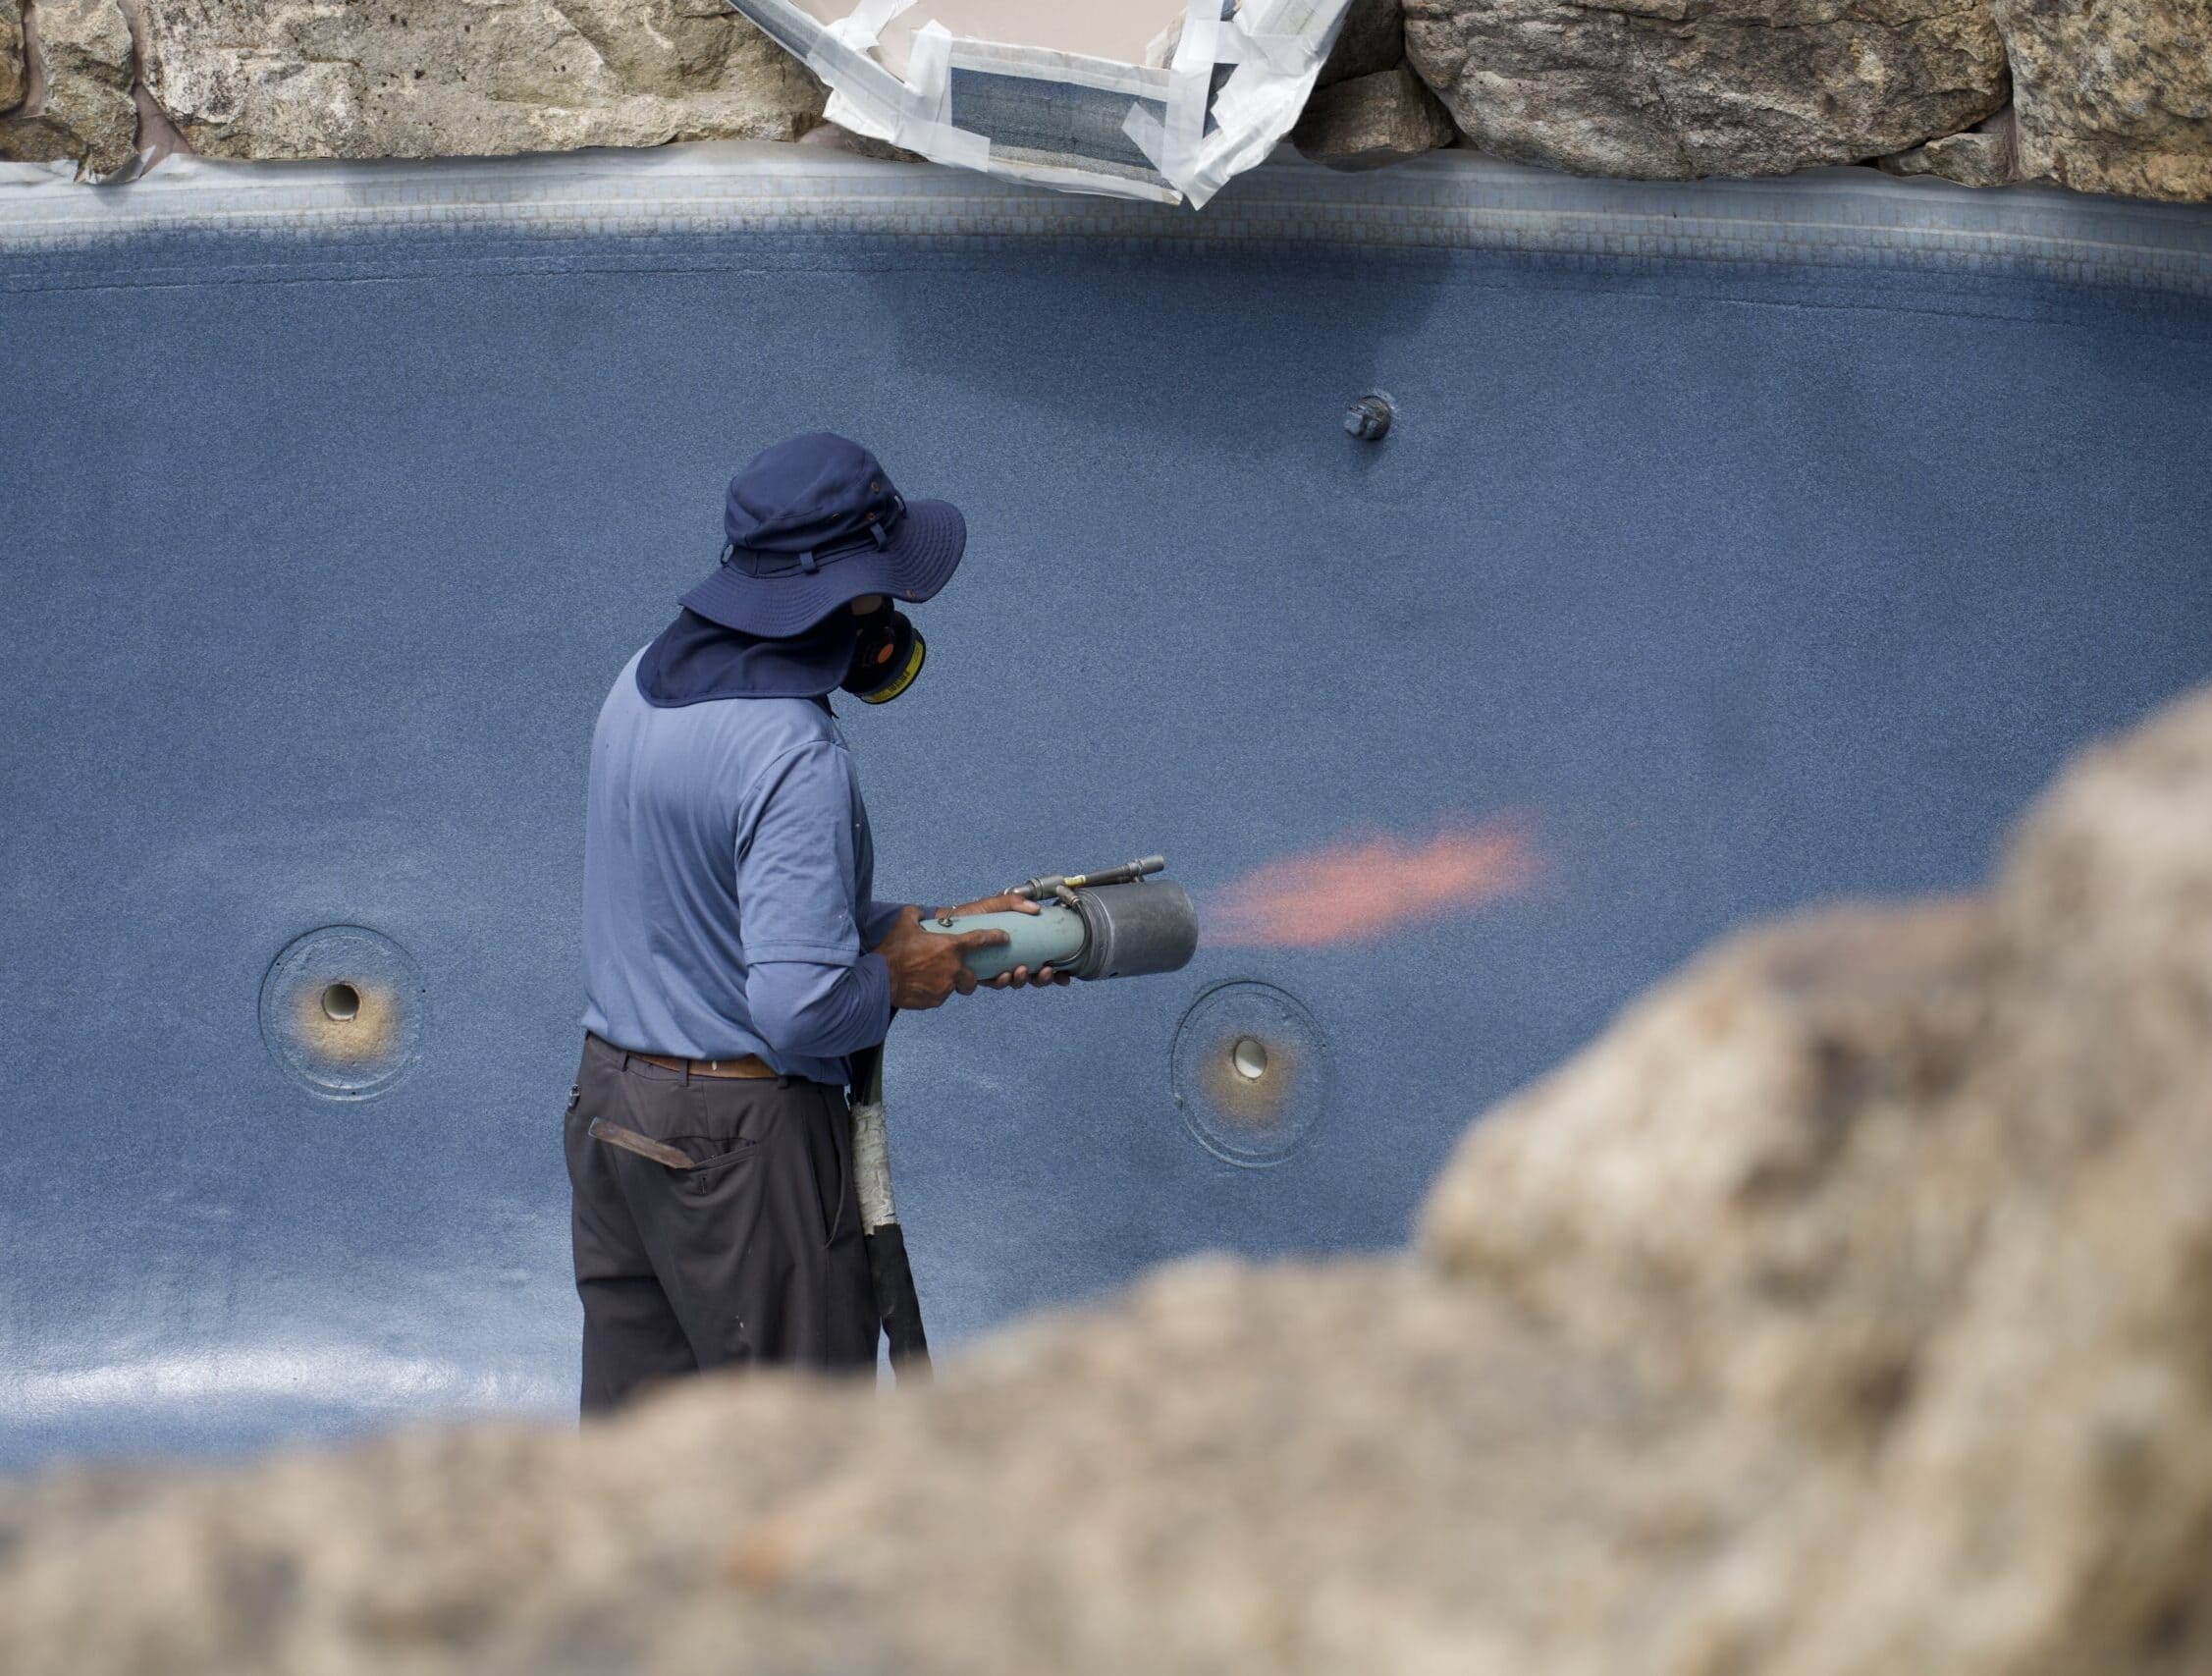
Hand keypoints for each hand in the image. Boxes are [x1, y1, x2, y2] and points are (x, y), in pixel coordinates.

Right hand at [872, 904, 1006, 1009]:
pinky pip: (940, 997)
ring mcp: (945, 988)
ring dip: (950, 985)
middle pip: (973, 978)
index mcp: (950, 948)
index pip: (980, 940)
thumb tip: (918, 911)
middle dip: (968, 977)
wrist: (880, 980)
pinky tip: (921, 987)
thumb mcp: (903, 924)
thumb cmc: (892, 952)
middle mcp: (953, 969)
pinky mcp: (935, 1001)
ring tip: (934, 980)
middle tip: (957, 973)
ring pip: (955, 988)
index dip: (995, 937)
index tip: (1004, 938)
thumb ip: (915, 914)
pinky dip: (934, 992)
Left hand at [930, 892, 1074, 990]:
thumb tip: (1035, 909)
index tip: (1065, 974)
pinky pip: (995, 984)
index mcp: (1018, 945)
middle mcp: (1009, 959)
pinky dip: (1002, 982)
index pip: (1042, 960)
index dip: (1056, 971)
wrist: (943, 925)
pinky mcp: (980, 976)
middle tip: (1045, 972)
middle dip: (1043, 979)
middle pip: (1034, 976)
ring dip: (1023, 980)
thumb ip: (1014, 903)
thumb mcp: (994, 904)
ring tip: (1021, 971)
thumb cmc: (969, 915)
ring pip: (1016, 982)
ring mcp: (996, 968)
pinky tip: (1003, 976)